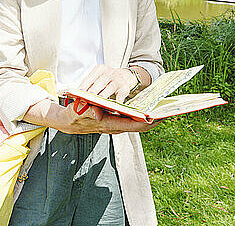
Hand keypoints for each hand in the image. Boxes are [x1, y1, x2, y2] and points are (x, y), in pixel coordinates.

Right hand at [23, 99, 162, 134]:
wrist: (66, 122)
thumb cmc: (72, 116)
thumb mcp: (76, 113)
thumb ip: (85, 112)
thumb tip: (96, 111)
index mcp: (107, 124)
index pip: (131, 125)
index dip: (146, 121)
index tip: (158, 116)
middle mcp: (114, 126)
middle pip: (139, 126)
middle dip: (153, 120)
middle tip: (168, 112)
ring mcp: (115, 124)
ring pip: (136, 124)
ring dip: (149, 118)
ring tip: (162, 109)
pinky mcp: (113, 121)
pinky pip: (131, 120)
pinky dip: (140, 115)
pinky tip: (147, 108)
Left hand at [78, 64, 136, 102]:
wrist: (124, 76)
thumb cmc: (106, 79)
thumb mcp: (98, 78)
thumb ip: (89, 85)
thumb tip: (78, 97)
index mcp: (100, 69)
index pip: (91, 77)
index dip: (84, 85)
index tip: (78, 93)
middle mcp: (110, 72)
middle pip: (100, 82)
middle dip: (93, 91)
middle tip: (87, 98)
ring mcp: (118, 79)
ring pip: (110, 88)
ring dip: (103, 95)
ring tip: (98, 102)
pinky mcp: (125, 87)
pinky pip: (120, 95)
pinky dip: (116, 101)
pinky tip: (112, 107)